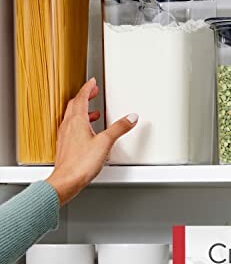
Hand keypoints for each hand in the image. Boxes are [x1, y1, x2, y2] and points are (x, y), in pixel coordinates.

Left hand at [46, 78, 137, 205]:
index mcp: (76, 121)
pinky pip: (71, 128)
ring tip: (94, 112)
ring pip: (72, 116)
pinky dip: (80, 124)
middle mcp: (68, 126)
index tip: (92, 82)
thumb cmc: (80, 164)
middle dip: (84, 96)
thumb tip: (131, 117)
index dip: (87, 88)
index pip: (81, 98)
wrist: (66, 181)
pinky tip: (88, 132)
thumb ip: (119, 128)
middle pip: (75, 105)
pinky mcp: (65, 146)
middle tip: (93, 92)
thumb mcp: (105, 143)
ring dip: (82, 110)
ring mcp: (65, 136)